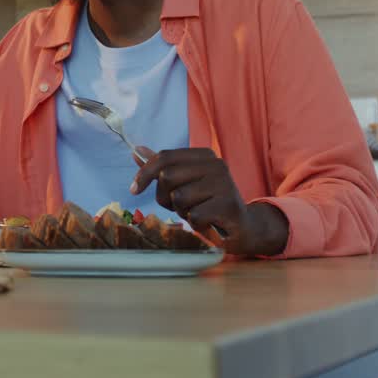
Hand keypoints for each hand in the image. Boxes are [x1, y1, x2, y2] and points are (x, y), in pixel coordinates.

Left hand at [129, 147, 287, 255]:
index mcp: (204, 156)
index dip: (144, 173)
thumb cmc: (209, 203)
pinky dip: (195, 224)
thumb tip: (136, 150)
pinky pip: (193, 216)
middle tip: (180, 207)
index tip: (133, 189)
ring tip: (198, 213)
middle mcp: (216, 165)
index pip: (164, 157)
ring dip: (182, 212)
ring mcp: (224, 184)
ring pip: (178, 198)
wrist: (244, 227)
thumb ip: (162, 167)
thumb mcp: (185, 183)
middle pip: (167, 177)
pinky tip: (208, 223)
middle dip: (165, 197)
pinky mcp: (228, 206)